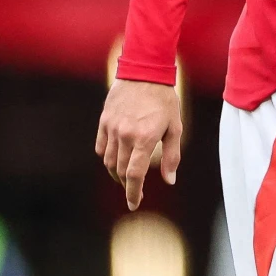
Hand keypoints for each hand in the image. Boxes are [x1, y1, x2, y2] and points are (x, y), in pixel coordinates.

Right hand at [95, 78, 182, 210]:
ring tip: (125, 177)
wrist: (144, 71)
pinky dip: (106, 157)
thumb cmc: (164, 100)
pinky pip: (100, 147)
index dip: (133, 193)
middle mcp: (125, 135)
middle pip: (120, 171)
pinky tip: (115, 159)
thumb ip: (171, 155)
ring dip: (115, 173)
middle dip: (126, 185)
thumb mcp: (175, 127)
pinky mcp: (104, 121)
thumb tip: (169, 180)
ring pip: (108, 161)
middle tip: (134, 191)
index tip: (134, 204)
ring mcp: (112, 128)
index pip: (134, 175)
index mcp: (144, 138)